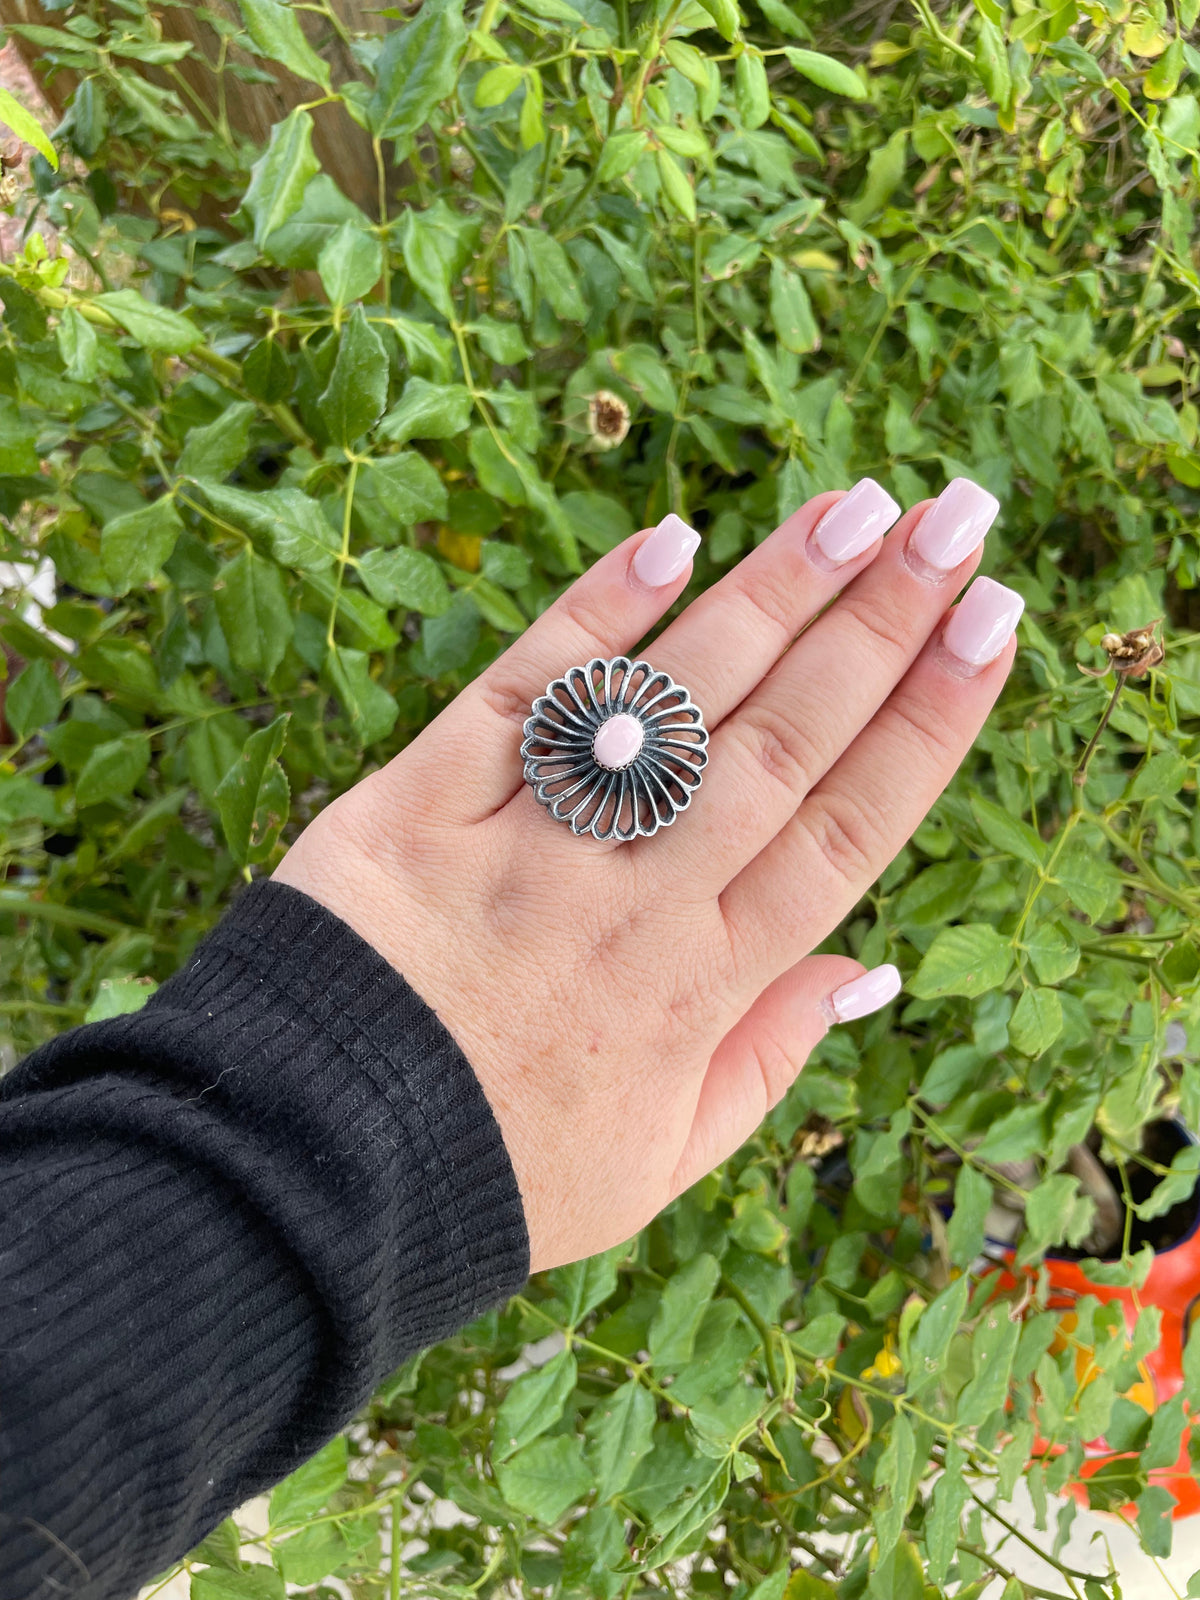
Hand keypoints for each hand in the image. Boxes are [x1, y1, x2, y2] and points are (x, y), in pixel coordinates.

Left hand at [274, 477, 1020, 1271]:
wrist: (310, 1178)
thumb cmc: (497, 1170)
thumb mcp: (660, 1160)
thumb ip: (767, 1057)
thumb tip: (869, 968)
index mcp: (702, 989)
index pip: (846, 829)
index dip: (928, 721)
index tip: (991, 627)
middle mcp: (632, 903)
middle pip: (780, 740)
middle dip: (881, 623)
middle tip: (957, 517)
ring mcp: (525, 847)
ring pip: (672, 703)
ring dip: (769, 595)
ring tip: (854, 507)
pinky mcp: (416, 805)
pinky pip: (519, 696)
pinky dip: (593, 618)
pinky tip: (671, 542)